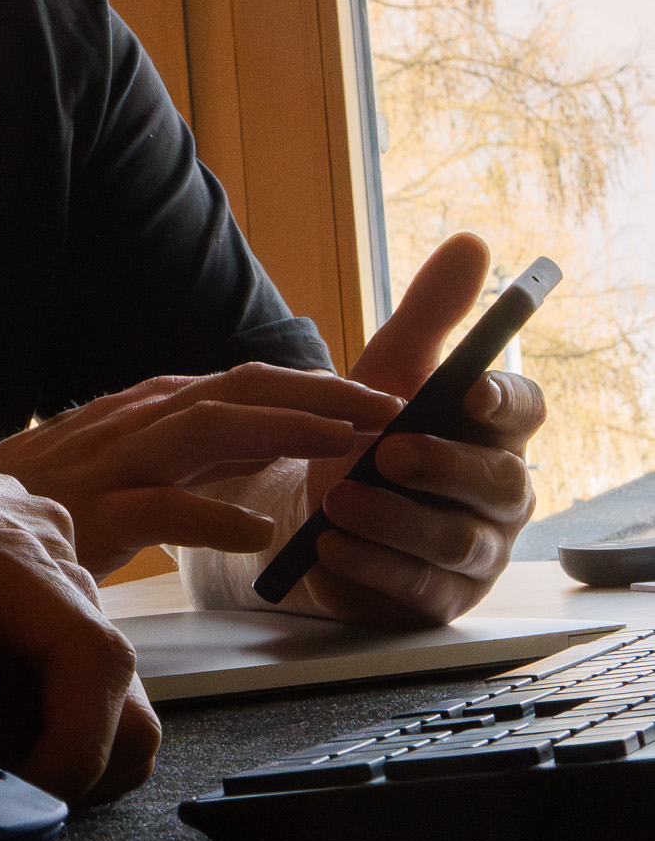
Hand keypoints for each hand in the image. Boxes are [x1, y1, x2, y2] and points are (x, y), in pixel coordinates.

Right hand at [0, 367, 396, 577]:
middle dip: (322, 396)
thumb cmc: (51, 497)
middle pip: (242, 390)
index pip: (246, 381)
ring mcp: (115, 462)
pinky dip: (212, 515)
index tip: (378, 402)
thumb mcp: (125, 457)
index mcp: (151, 408)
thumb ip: (184, 447)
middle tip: (393, 411)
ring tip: (347, 446)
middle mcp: (137, 420)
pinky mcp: (93, 512)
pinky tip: (257, 530)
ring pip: (210, 428)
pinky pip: (160, 508)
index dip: (317, 387)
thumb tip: (254, 445)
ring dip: (285, 431)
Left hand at [0, 518, 158, 805]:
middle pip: (129, 696)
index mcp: (3, 566)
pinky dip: (76, 767)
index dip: (80, 740)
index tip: (27, 793)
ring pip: (132, 723)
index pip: (96, 656)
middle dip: (78, 765)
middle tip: (0, 796)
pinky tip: (8, 762)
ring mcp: (71, 622)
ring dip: (78, 769)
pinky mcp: (73, 666)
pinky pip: (115, 734)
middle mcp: (53, 581)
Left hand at [293, 232, 544, 626]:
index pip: (525, 411)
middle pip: (502, 483)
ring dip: (398, 520)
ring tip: (340, 501)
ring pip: (458, 541)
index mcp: (490, 432)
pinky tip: (333, 545)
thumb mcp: (387, 370)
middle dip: (446, 466)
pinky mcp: (437, 597)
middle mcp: (497, 494)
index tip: (468, 391)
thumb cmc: (366, 433)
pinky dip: (375, 565)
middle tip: (391, 452)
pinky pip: (419, 588)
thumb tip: (473, 243)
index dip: (502, 402)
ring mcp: (473, 551)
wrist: (315, 511)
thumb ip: (429, 314)